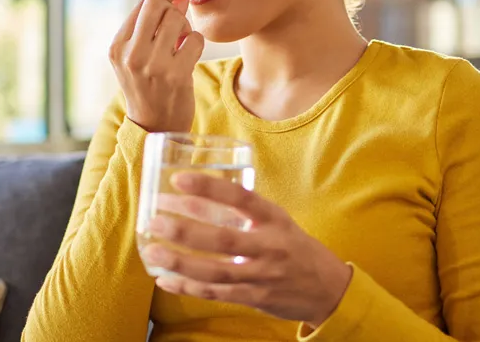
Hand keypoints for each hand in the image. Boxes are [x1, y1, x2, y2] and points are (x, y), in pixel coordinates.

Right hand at [109, 0, 204, 132]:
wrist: (155, 126)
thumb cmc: (148, 85)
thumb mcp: (137, 56)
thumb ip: (152, 25)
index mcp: (117, 47)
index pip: (143, 4)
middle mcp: (131, 54)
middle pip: (158, 5)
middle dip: (175, 7)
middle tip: (179, 22)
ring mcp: (153, 65)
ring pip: (177, 19)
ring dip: (186, 27)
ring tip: (181, 44)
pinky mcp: (175, 75)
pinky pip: (194, 39)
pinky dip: (196, 43)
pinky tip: (189, 57)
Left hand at [142, 172, 352, 326]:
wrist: (327, 288)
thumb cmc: (294, 247)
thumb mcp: (278, 222)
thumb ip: (247, 211)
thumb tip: (200, 195)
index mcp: (275, 219)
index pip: (241, 198)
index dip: (209, 188)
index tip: (178, 180)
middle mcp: (270, 246)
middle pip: (224, 239)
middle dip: (185, 230)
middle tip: (155, 220)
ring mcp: (262, 275)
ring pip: (215, 271)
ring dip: (180, 262)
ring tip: (152, 251)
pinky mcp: (255, 298)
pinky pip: (216, 294)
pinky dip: (188, 287)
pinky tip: (165, 279)